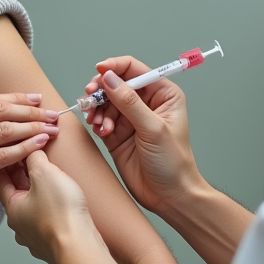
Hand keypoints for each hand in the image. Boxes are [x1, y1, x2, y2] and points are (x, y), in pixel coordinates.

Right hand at [0, 93, 59, 223]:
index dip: (17, 97)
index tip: (37, 98)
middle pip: (0, 111)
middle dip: (31, 111)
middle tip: (51, 113)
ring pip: (4, 131)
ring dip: (32, 128)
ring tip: (50, 129)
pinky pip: (1, 156)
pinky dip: (23, 149)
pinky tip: (38, 146)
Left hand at [0, 150, 100, 263]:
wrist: (80, 249)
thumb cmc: (60, 214)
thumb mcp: (45, 173)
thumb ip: (35, 157)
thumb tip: (31, 148)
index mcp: (11, 207)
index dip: (4, 158)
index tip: (11, 146)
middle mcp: (20, 224)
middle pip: (16, 192)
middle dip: (23, 173)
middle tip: (31, 154)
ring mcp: (36, 236)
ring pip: (33, 207)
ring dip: (39, 190)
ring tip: (49, 175)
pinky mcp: (54, 242)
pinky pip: (49, 219)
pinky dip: (52, 205)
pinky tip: (62, 198)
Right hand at [82, 58, 202, 213]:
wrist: (169, 196)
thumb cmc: (173, 163)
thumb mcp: (153, 128)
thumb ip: (129, 102)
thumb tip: (109, 78)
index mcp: (162, 94)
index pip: (134, 69)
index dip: (115, 67)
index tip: (99, 71)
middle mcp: (146, 103)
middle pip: (115, 83)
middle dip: (101, 89)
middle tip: (90, 97)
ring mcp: (130, 118)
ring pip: (104, 101)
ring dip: (97, 109)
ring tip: (99, 123)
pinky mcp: (117, 133)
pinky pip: (100, 119)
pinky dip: (97, 122)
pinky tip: (102, 131)